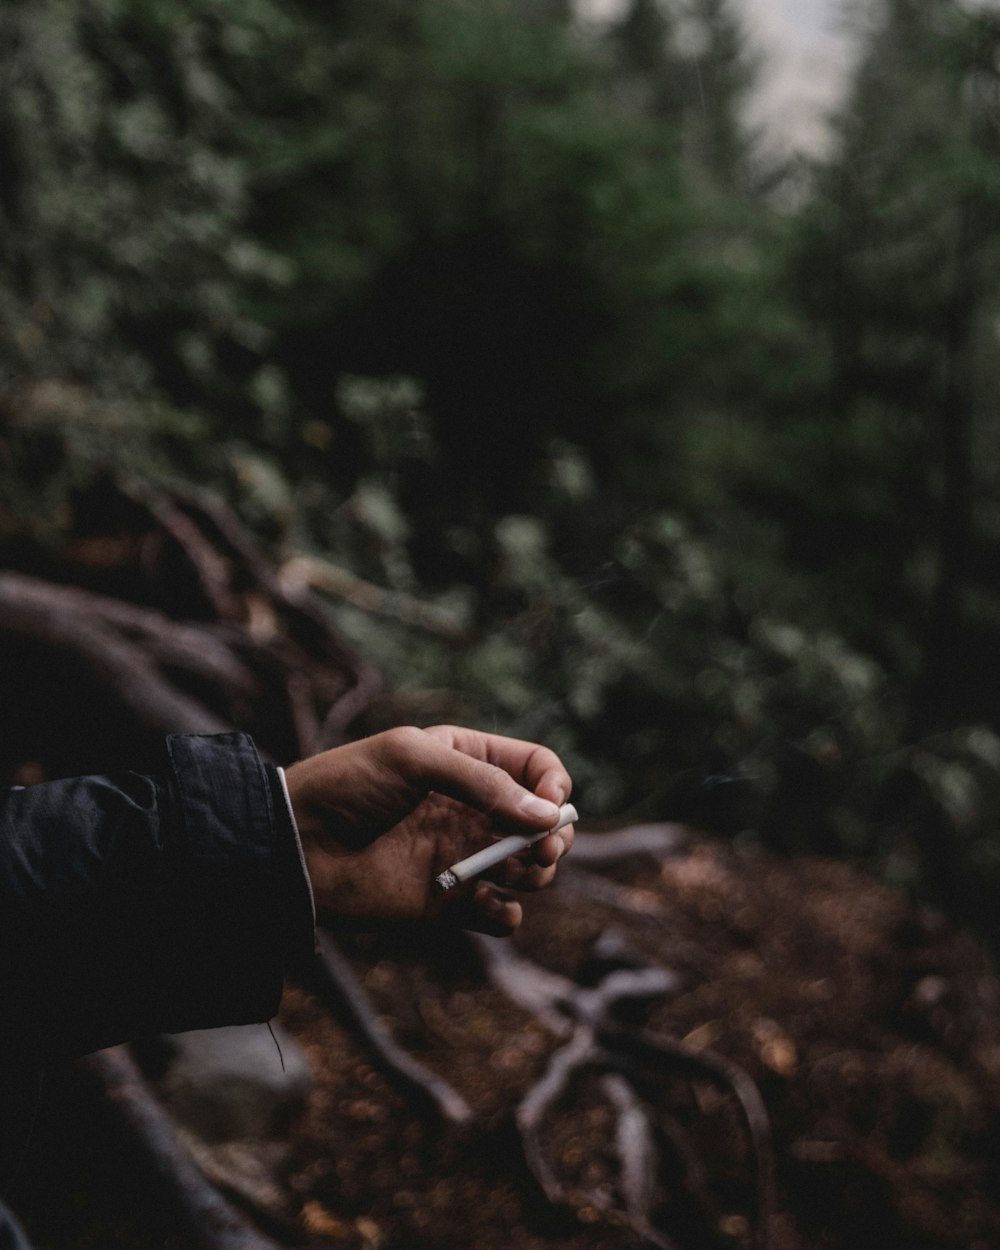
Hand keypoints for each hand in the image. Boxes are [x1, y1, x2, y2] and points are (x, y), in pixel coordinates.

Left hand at [284, 725, 573, 935]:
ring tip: (512, 873)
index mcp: (466, 761)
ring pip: (529, 869)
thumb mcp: (413, 758)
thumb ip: (482, 782)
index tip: (552, 806)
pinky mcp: (446, 902)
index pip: (535, 767)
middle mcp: (472, 809)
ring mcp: (462, 855)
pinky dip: (506, 916)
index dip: (554, 785)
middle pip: (543, 822)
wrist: (295, 845)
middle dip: (554, 836)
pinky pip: (498, 915)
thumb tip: (547, 814)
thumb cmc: (347, 787)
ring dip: (535, 874)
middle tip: (540, 850)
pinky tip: (490, 907)